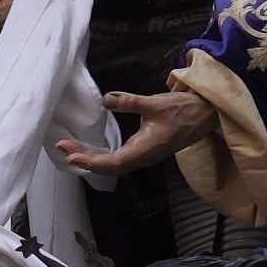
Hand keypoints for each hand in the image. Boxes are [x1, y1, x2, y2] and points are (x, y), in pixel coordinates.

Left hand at [55, 84, 216, 176]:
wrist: (205, 115)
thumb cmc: (183, 110)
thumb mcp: (155, 103)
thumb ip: (129, 102)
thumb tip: (105, 100)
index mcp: (144, 150)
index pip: (112, 163)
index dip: (90, 161)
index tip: (71, 155)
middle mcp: (141, 157)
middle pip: (107, 166)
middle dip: (83, 157)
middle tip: (61, 147)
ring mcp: (142, 155)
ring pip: (111, 163)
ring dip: (90, 156)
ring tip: (69, 147)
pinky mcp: (143, 150)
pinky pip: (117, 158)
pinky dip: (100, 154)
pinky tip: (89, 148)